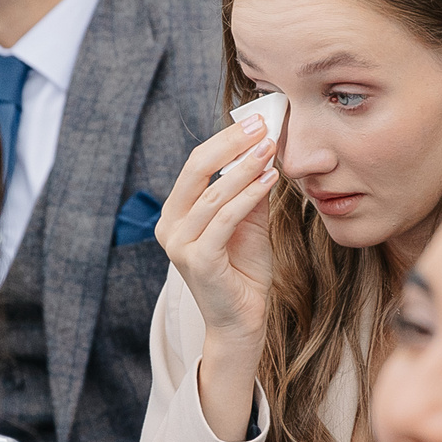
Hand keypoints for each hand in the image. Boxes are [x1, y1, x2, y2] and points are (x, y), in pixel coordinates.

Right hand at [157, 114, 277, 354]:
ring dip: (245, 167)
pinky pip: (225, 219)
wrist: (242, 321)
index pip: (196, 165)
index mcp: (176, 213)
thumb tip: (266, 149)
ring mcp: (179, 245)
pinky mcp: (199, 261)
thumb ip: (250, 190)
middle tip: (261, 125)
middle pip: (196, 170)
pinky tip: (269, 180)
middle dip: (231, 144)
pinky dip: (248, 196)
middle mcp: (169, 226)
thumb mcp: (249, 222)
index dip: (225, 140)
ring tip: (271, 149)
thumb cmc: (243, 272)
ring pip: (213, 194)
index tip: (256, 121)